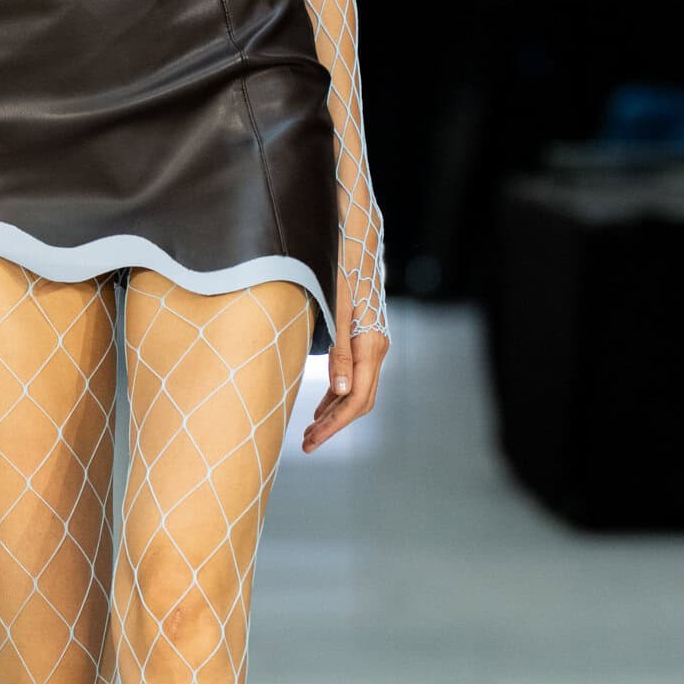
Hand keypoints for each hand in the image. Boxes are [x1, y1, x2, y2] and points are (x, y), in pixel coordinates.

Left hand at [302, 280, 386, 452]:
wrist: (354, 240)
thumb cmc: (340, 269)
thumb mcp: (336, 310)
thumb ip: (339, 352)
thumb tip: (340, 392)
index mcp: (372, 344)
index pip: (356, 399)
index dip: (334, 424)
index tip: (312, 440)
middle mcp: (378, 347)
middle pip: (360, 400)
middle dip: (334, 425)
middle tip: (306, 443)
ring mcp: (374, 343)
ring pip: (358, 390)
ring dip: (335, 413)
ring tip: (309, 431)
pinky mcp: (366, 338)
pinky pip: (356, 376)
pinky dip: (338, 395)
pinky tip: (321, 407)